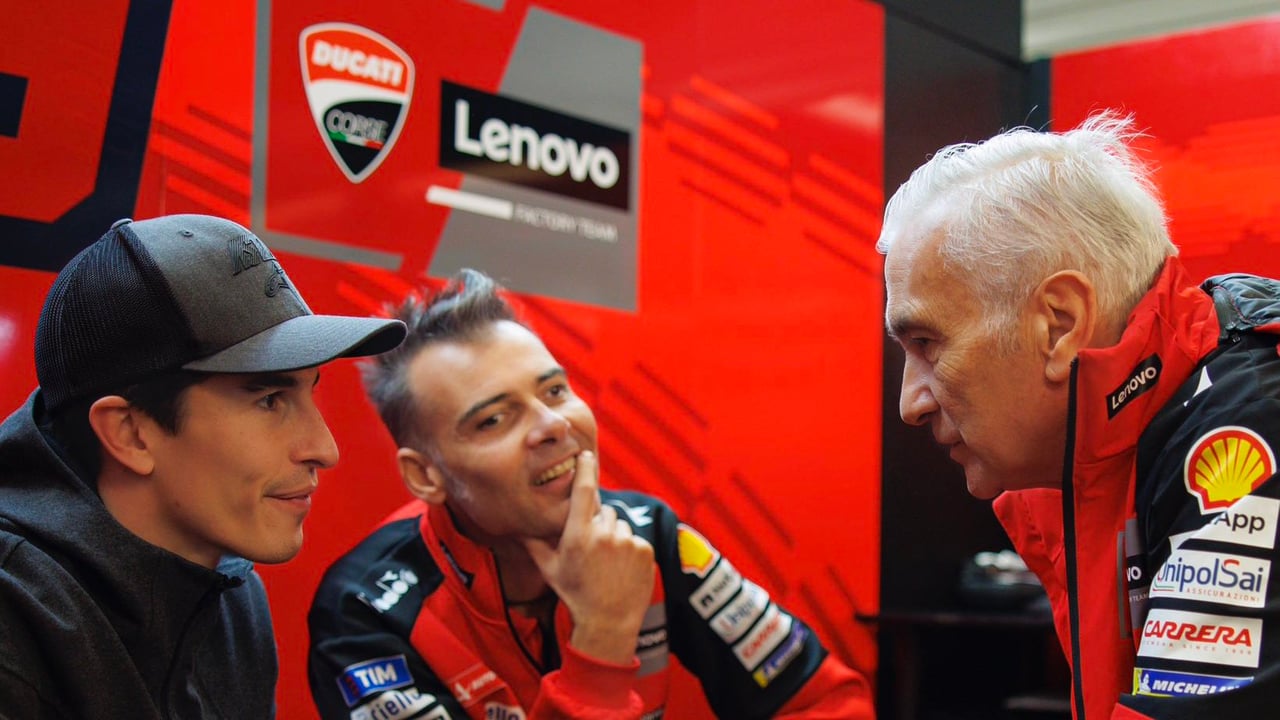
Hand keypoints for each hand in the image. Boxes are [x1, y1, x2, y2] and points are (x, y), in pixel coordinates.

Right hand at [523, 451, 654, 663]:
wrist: (607, 622)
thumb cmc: (574, 595)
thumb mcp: (550, 570)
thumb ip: (534, 545)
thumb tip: (517, 529)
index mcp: (577, 535)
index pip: (584, 490)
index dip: (585, 469)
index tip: (586, 456)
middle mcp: (603, 534)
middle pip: (603, 512)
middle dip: (598, 524)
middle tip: (593, 551)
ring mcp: (626, 542)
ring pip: (619, 526)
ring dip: (614, 538)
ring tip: (607, 564)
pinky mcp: (644, 550)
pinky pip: (635, 539)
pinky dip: (630, 550)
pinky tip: (621, 569)